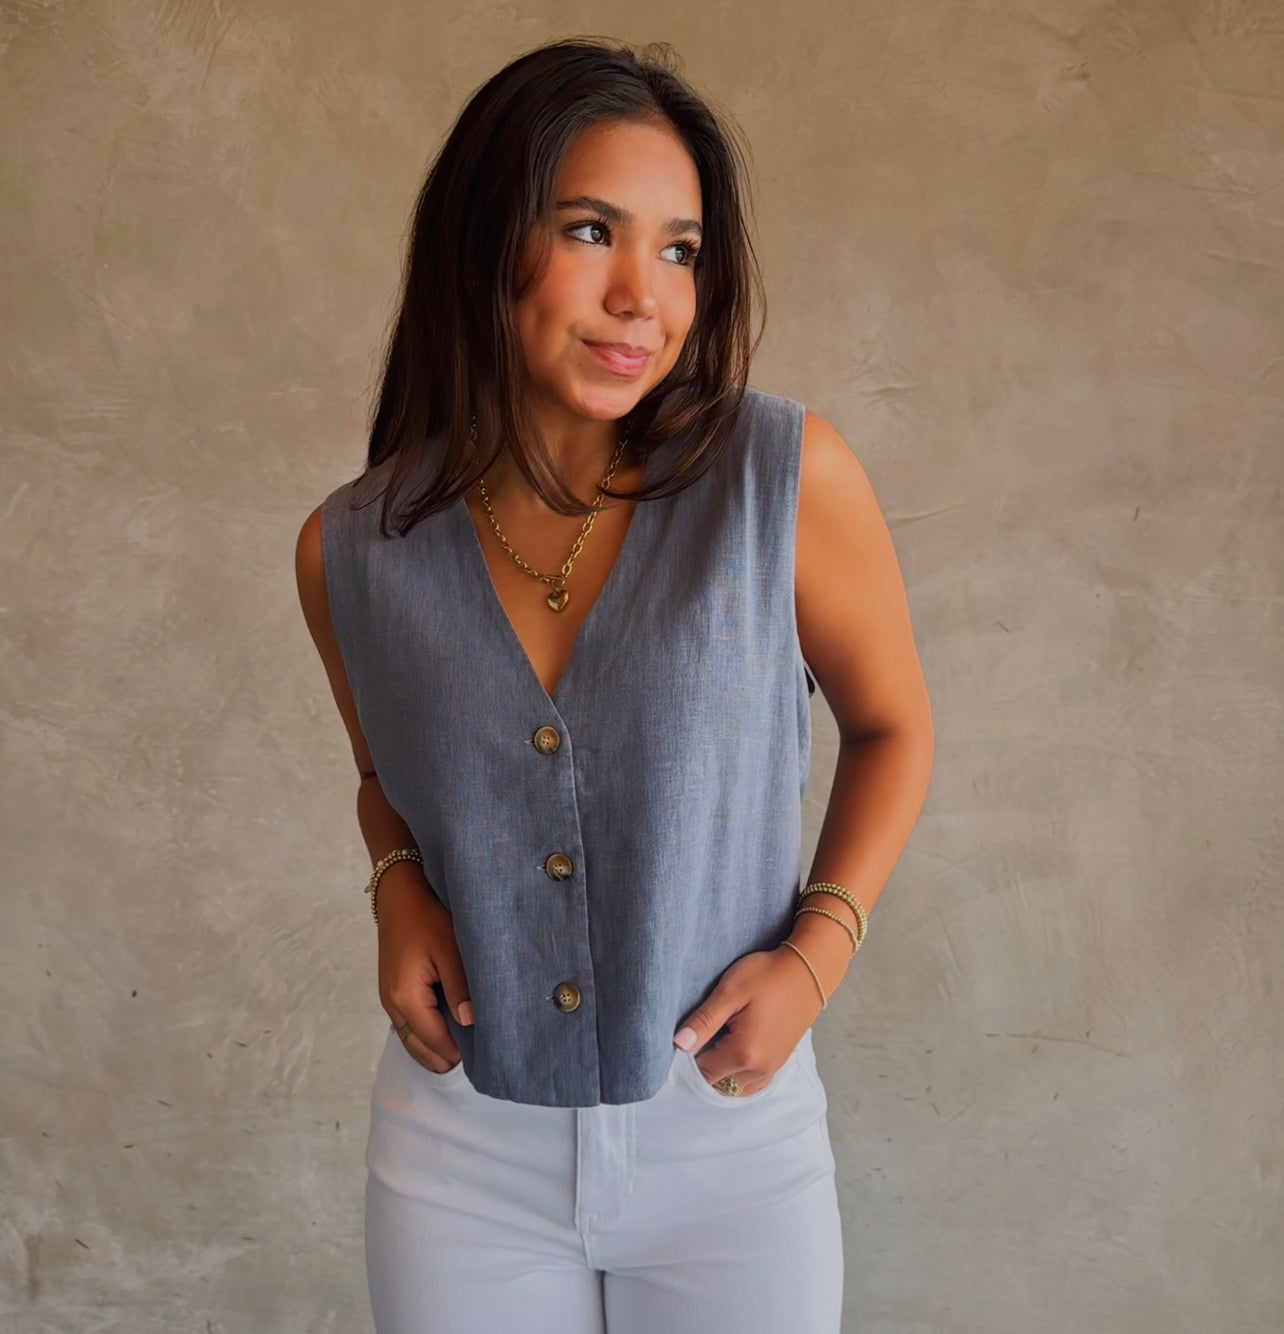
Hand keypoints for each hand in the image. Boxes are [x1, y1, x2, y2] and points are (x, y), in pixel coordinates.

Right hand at [377, 863, 472, 1073]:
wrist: (398, 896)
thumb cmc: (426, 918)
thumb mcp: (449, 949)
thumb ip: (459, 987)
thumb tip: (470, 1022)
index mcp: (406, 997)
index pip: (434, 1039)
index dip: (456, 1053)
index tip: (482, 1060)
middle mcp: (392, 1004)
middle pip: (417, 1046)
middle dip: (442, 1059)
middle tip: (474, 1066)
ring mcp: (388, 999)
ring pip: (410, 1038)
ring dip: (431, 1050)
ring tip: (460, 1058)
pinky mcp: (391, 991)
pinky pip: (407, 1024)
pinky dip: (423, 1036)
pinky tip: (442, 1036)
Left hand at [672, 946, 825, 1094]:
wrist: (808, 971)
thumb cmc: (767, 976)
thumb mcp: (730, 992)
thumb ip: (704, 1021)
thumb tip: (678, 1045)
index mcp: (744, 1053)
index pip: (702, 1072)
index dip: (688, 1056)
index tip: (688, 1034)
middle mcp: (759, 1070)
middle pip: (716, 1084)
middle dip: (703, 1065)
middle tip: (701, 1035)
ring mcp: (772, 1069)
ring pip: (733, 1087)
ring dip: (720, 1072)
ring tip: (716, 1040)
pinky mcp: (779, 1062)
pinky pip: (750, 1083)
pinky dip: (736, 1074)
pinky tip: (732, 1049)